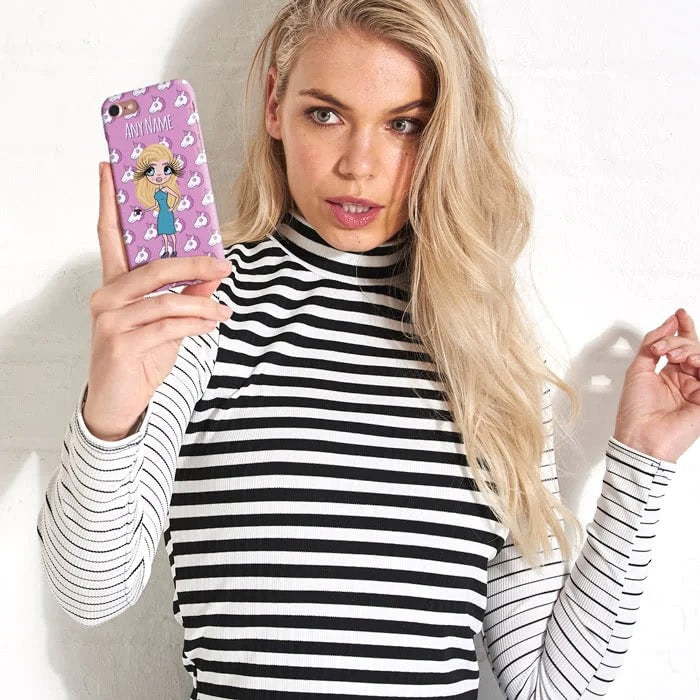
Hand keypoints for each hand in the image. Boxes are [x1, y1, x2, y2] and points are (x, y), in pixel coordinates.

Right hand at [82, 161, 232, 440]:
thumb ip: (184, 298)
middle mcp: (105, 296)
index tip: (109, 168)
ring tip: (225, 311)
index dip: (109, 201)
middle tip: (225, 266)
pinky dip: (197, 324)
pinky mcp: (120, 343)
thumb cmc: (140, 356)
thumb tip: (211, 277)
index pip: (107, 235)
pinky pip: (169, 326)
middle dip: (195, 265)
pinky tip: (214, 323)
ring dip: (203, 305)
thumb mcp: (166, 324)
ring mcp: (109, 320)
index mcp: (113, 284)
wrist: (119, 402)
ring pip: (166, 300)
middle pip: (154, 268)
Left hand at [613, 308, 699, 461]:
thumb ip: (651, 345)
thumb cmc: (634, 411)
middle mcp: (685, 380)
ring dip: (690, 351)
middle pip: (693, 349)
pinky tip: (691, 363)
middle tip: (664, 349)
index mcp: (669, 375)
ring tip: (676, 357)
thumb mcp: (638, 370)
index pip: (682, 346)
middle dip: (679, 341)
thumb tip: (668, 322)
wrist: (639, 437)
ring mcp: (697, 390)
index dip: (682, 328)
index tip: (679, 313)